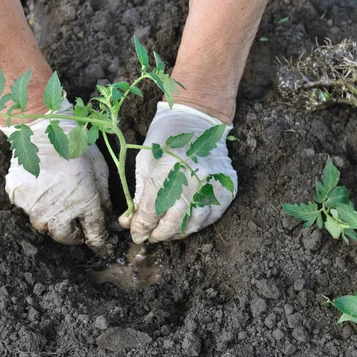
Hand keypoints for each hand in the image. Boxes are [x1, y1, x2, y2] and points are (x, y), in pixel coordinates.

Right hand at [0, 101, 111, 251]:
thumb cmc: (77, 147)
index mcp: (84, 203)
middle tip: (78, 225)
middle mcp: (59, 210)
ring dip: (53, 221)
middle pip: (65, 237)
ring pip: (44, 226)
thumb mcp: (100, 171)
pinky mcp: (18, 197)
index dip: (100, 242)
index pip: (94, 234)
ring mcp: (35, 206)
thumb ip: (105, 199)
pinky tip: (41, 190)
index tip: (103, 245)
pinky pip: (27, 210)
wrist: (44, 129)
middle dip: (74, 235)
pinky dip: (36, 205)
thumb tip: (112, 220)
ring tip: (58, 205)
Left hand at [119, 102, 236, 242]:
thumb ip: (139, 194)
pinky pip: (209, 218)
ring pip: (192, 225)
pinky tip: (183, 222)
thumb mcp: (145, 161)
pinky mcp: (227, 189)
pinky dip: (194, 224)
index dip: (141, 226)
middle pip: (172, 223)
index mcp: (169, 168)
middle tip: (149, 236)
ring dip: (175, 233)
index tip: (135, 234)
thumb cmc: (167, 138)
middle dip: (157, 234)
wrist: (199, 120)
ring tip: (165, 231)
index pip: (151, 210)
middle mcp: (194, 179)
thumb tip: (130, 222)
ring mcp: (213, 185)